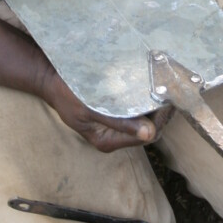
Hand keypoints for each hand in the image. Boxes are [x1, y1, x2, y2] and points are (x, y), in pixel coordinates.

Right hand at [41, 69, 173, 151]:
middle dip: (162, 112)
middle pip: (150, 130)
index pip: (148, 135)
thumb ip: (120, 123)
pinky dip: (147, 101)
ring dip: (156, 106)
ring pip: (146, 120)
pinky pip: (139, 112)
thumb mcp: (90, 108)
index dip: (161, 119)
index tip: (168, 99)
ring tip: (164, 87)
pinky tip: (152, 88)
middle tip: (170, 90)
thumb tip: (149, 133)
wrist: (52, 80)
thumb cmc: (67, 94)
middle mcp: (114, 138)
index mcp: (108, 141)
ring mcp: (116, 127)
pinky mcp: (116, 115)